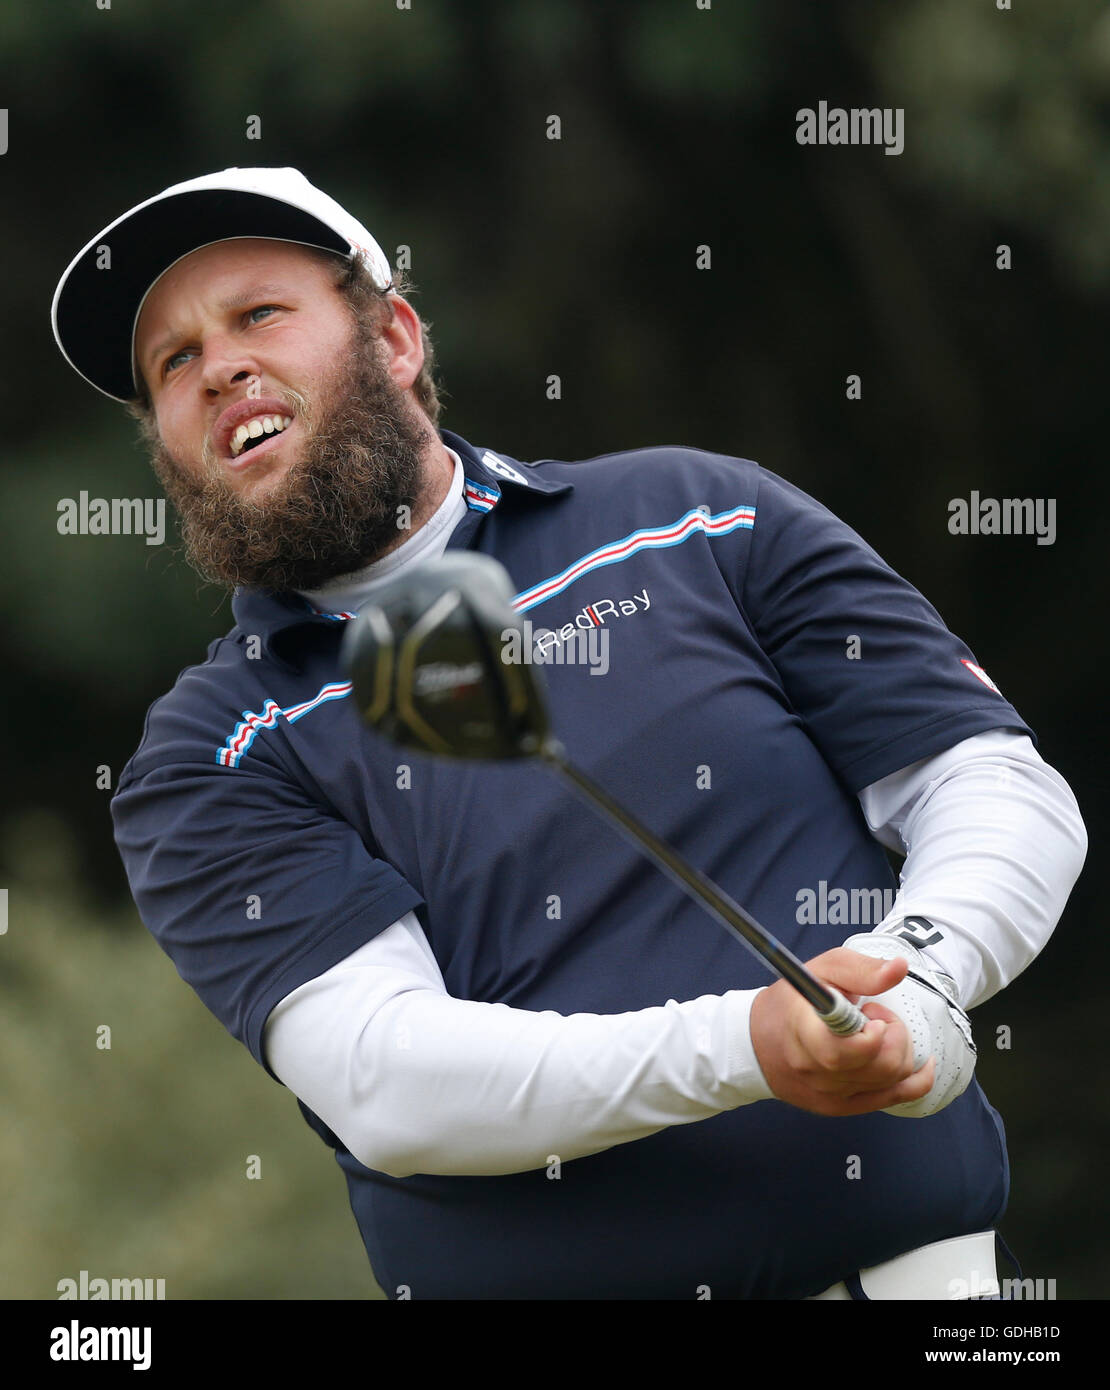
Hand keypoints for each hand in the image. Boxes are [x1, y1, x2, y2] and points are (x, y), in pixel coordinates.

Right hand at [749, 948, 936, 1116]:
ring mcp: (829, 1095)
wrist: (756, 1042)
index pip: (848, 1051)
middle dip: (894, 1034)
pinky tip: (919, 1063)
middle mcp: (815, 1071)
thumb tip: (899, 968)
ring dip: (898, 1050)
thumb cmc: (792, 1001)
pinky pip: (895, 1098)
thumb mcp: (821, 970)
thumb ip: (861, 969)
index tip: (870, 1011)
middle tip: (874, 1017)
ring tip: (875, 1033)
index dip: (875, 1033)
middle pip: (883, 1066)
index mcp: (805, 1033)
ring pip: (893, 1080)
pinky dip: (916, 1079)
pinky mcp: (841, 1108)